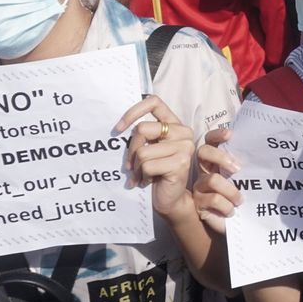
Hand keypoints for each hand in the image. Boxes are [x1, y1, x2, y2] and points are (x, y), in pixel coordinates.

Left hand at [115, 95, 195, 217]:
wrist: (170, 199)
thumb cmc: (155, 173)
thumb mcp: (149, 149)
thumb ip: (143, 136)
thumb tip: (118, 128)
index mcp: (174, 124)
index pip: (154, 102)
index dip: (133, 112)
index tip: (118, 129)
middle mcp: (183, 132)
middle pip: (142, 129)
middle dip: (131, 150)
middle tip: (131, 165)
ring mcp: (184, 147)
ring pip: (143, 151)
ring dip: (136, 167)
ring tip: (141, 175)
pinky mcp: (181, 163)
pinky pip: (147, 165)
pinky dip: (142, 176)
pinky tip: (147, 181)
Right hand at [191, 126, 239, 235]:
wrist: (234, 224)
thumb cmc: (240, 197)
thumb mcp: (244, 179)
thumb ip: (245, 165)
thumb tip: (261, 150)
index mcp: (215, 161)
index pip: (210, 141)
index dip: (217, 135)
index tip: (230, 135)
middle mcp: (204, 171)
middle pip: (203, 152)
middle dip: (220, 157)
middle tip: (237, 169)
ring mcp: (199, 187)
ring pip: (212, 179)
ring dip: (231, 191)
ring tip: (240, 200)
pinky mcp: (198, 203)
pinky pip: (213, 199)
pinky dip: (226, 206)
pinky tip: (232, 211)